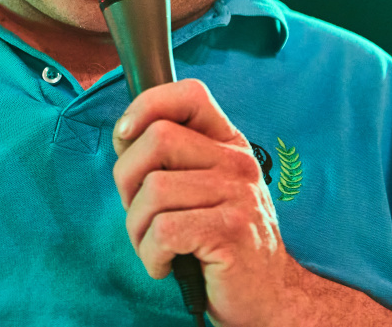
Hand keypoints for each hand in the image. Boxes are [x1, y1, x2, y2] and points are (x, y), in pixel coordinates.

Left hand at [111, 78, 301, 326]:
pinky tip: (165, 265)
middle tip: (139, 213)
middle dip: (127, 179)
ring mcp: (238, 195)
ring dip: (136, 227)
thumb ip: (170, 159)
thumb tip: (123, 135)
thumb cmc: (219, 242)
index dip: (148, 105)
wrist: (267, 297)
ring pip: (153, 189)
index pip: (190, 94)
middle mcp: (237, 162)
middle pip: (158, 139)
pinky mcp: (231, 233)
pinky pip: (164, 231)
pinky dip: (150, 254)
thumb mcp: (200, 189)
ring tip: (153, 247)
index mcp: (228, 144)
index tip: (125, 136)